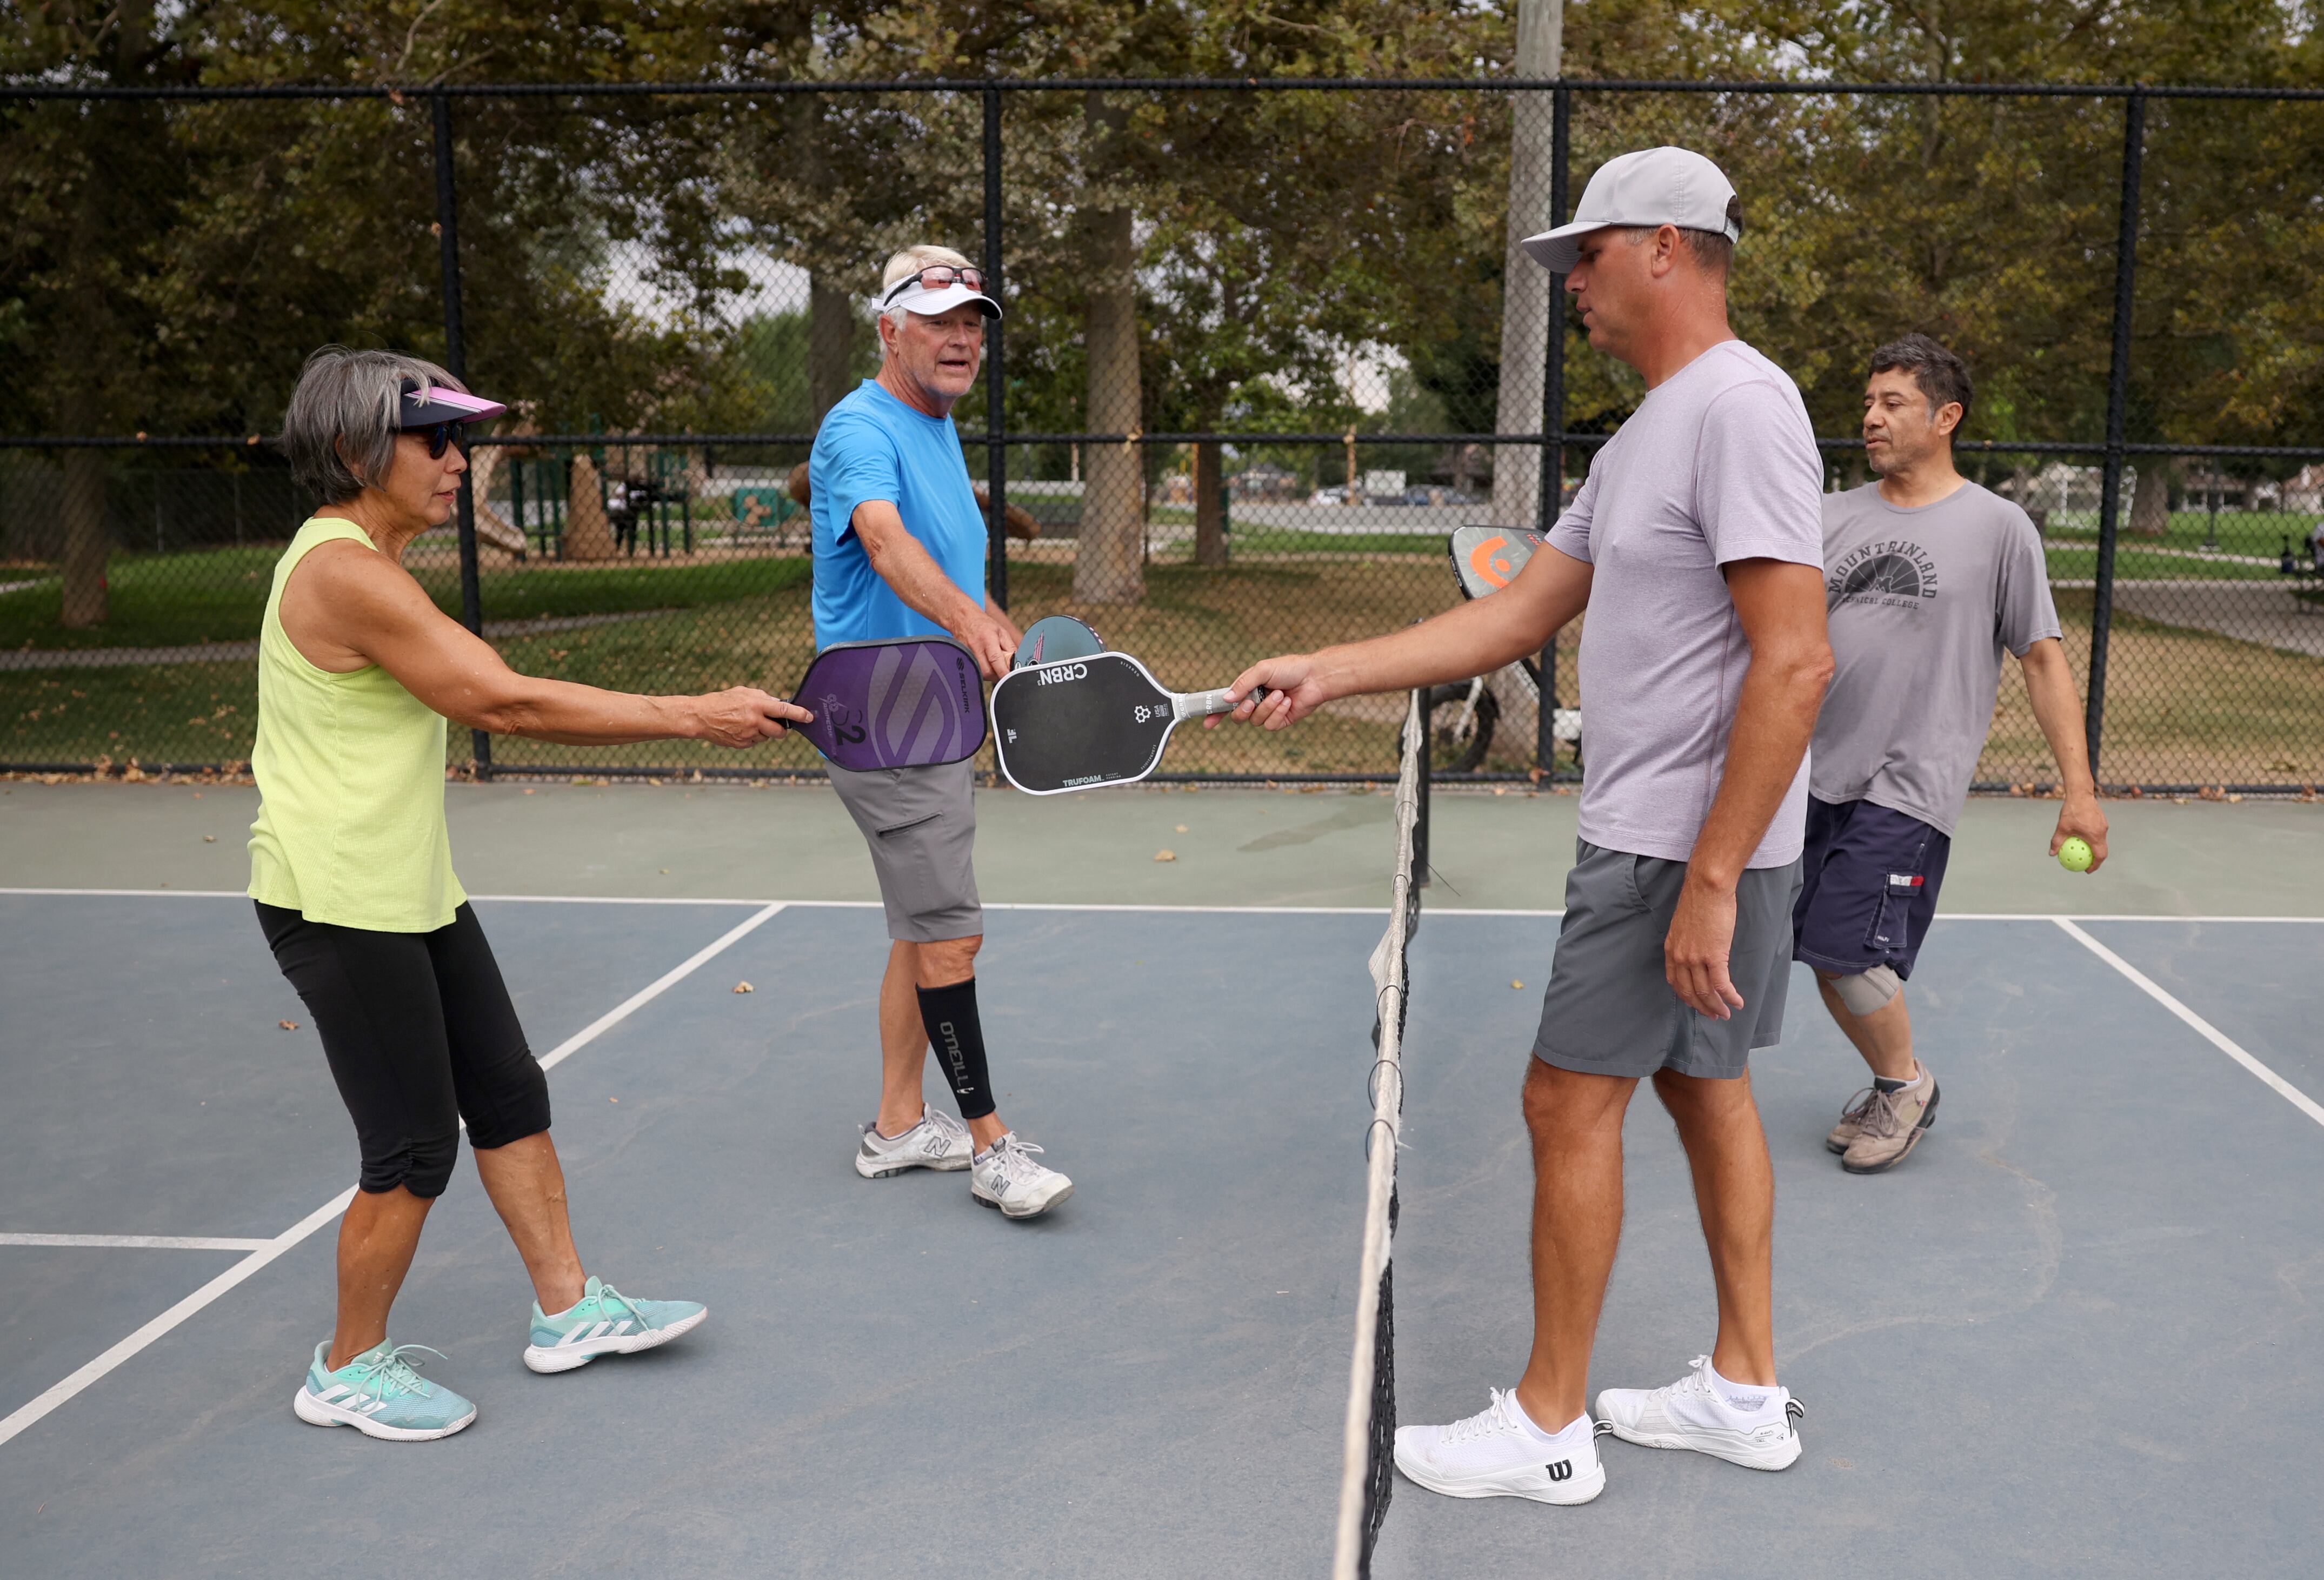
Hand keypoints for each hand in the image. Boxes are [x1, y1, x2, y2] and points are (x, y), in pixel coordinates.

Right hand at [691, 687, 812, 747]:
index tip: (809, 717)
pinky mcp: (742, 744)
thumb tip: (778, 703)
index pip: (783, 710)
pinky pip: (755, 742)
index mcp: (756, 705)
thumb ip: (762, 697)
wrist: (700, 717)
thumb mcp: (743, 692)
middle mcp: (754, 721)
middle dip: (783, 730)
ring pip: (767, 737)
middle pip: (780, 731)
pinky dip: (753, 737)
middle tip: (777, 724)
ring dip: (764, 732)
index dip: (798, 714)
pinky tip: (740, 729)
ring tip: (748, 722)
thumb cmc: (721, 701)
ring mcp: (748, 735)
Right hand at [953, 605, 1018, 680]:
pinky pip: (975, 671)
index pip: (995, 659)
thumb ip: (1010, 648)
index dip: (1004, 671)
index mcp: (987, 639)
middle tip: (1003, 670)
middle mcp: (975, 647)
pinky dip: (983, 672)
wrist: (964, 619)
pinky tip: (986, 665)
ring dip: (990, 674)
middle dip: (998, 675)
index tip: (1011, 676)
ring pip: (981, 674)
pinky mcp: (963, 659)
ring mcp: (967, 654)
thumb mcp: (1002, 632)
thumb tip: (1018, 662)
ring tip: (994, 666)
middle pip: (987, 672)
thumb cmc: (984, 625)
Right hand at [1206, 653, 1331, 729]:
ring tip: (1281, 694)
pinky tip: (1288, 702)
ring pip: (1255, 721)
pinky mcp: (1280, 721)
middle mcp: (1256, 701)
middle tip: (1251, 702)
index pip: (1227, 703)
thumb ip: (1243, 684)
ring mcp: (1268, 712)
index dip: (1216, 713)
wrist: (1315, 677)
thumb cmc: (1290, 668)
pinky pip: (1270, 725)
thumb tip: (1226, 698)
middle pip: (1238, 716)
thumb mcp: (1263, 670)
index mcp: (1248, 688)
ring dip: (1268, 707)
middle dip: (1243, 711)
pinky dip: (1278, 713)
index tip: (1207, 722)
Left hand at [1665, 874, 1744, 1020]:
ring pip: (1705, 992)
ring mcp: (1695, 958)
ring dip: (1717, 1006)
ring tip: (1726, 1013)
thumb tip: (1698, 952)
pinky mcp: (1713, 955)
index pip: (1675, 983)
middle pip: (1689, 992)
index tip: (1697, 1005)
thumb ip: (1688, 943)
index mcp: (1671, 950)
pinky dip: (1730, 997)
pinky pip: (1721, 984)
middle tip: (1713, 1016)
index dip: (1687, 998)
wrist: (1707, 887)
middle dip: (1702, 1007)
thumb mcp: (1685, 926)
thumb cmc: (1700, 901)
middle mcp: (1680, 957)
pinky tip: (1737, 1002)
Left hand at [2050, 793, 2109, 873]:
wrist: (2081, 794)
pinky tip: (2083, 839)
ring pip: (2101, 841)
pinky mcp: (2101, 820)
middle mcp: (2102, 832)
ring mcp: (2103, 825)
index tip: (2087, 870)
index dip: (2095, 865)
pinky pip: (2099, 834)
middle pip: (2103, 850)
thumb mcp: (2061, 827)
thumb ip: (2057, 841)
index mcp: (2095, 836)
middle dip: (2096, 860)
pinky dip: (2093, 840)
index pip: (2099, 856)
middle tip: (2087, 865)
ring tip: (2084, 853)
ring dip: (2094, 849)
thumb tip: (2051, 854)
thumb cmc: (2071, 810)